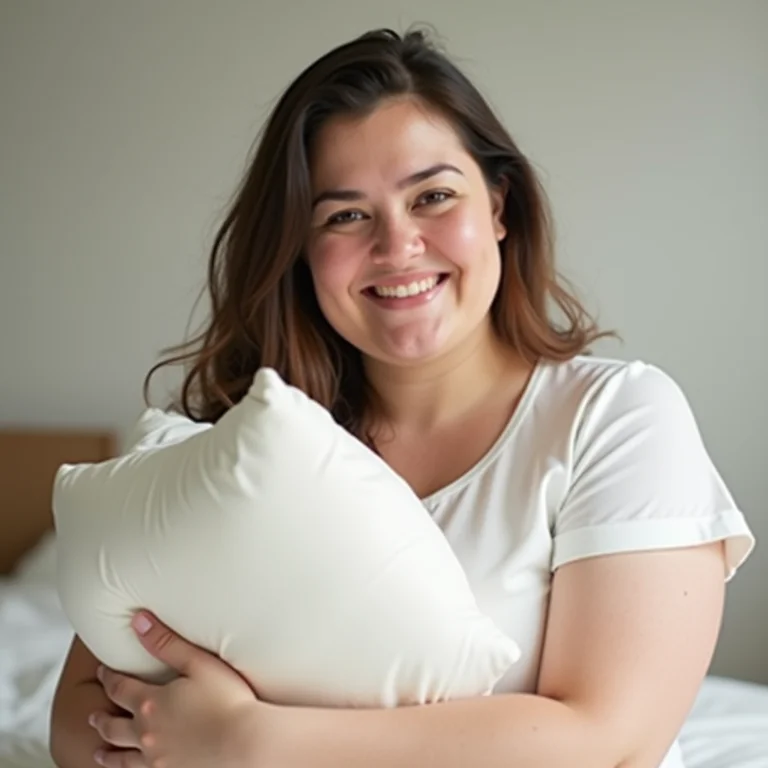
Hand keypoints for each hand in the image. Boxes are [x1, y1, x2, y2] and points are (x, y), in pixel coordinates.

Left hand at [89, 612, 274, 767]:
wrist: (246, 743)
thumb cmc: (229, 700)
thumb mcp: (198, 663)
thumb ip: (166, 642)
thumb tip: (138, 621)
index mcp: (151, 703)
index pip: (120, 689)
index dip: (109, 678)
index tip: (103, 672)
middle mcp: (146, 734)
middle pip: (113, 726)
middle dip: (102, 718)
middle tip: (93, 715)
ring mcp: (156, 760)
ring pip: (121, 757)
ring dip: (107, 752)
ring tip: (99, 752)